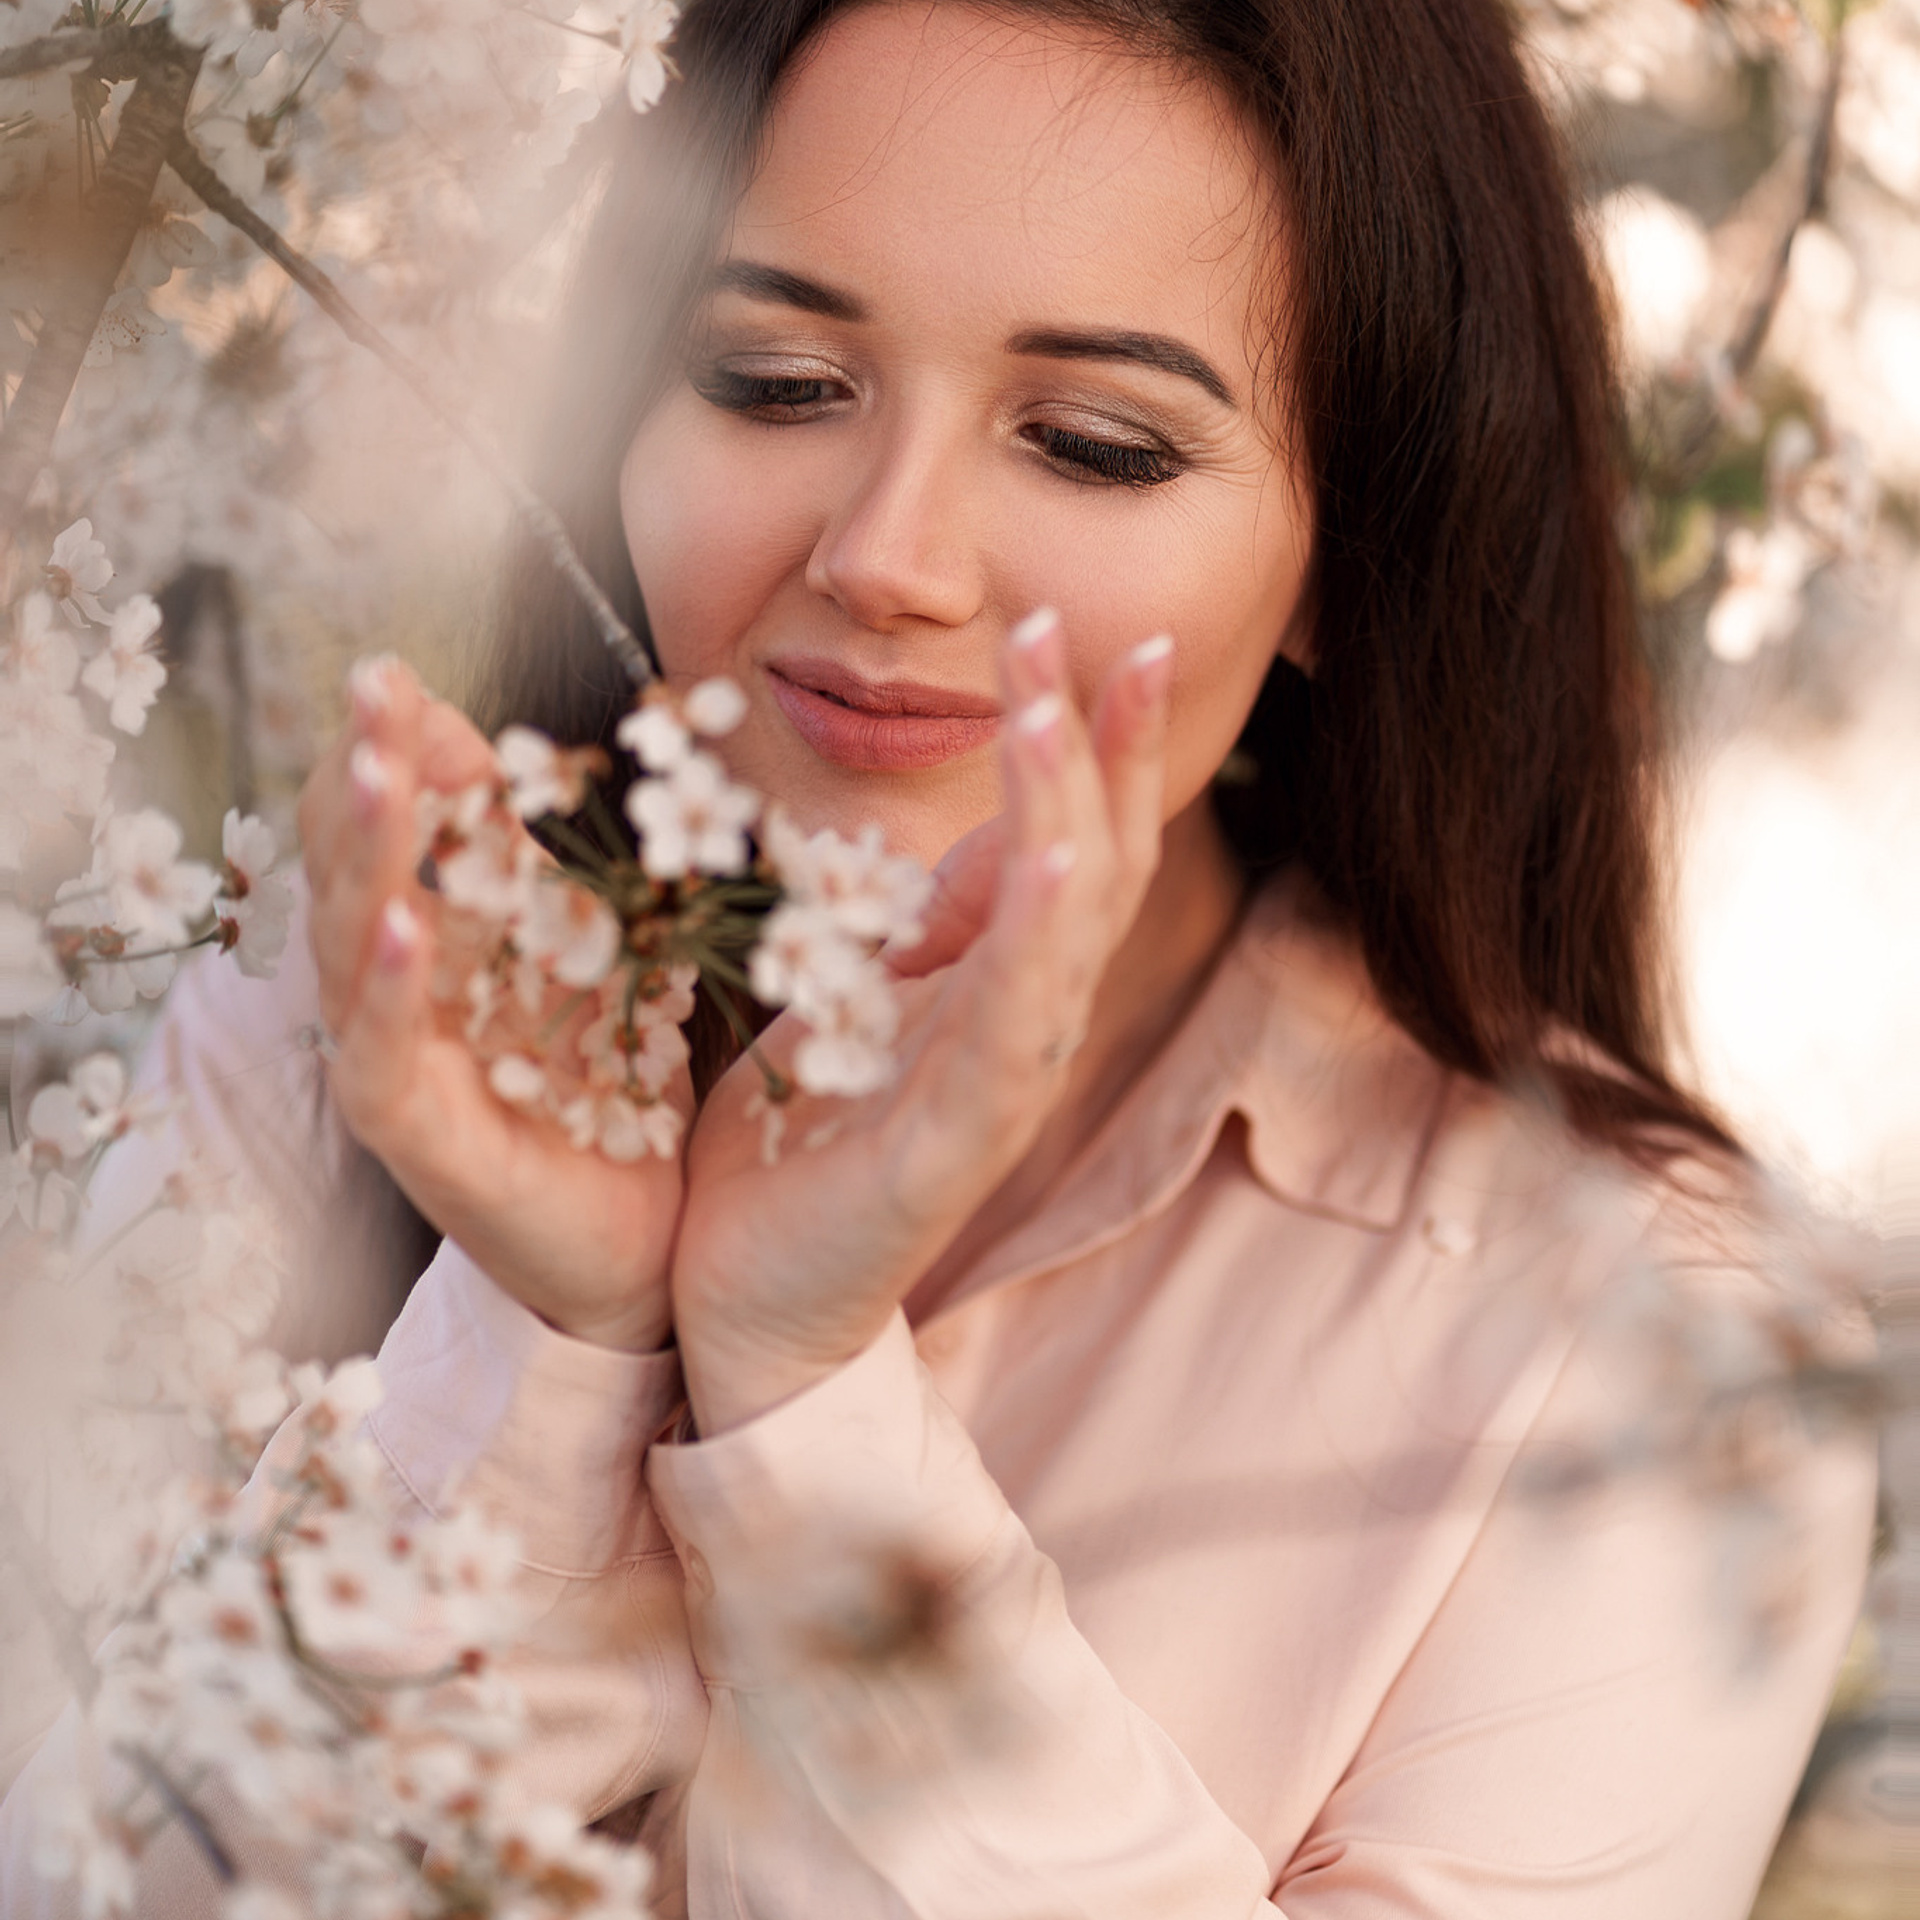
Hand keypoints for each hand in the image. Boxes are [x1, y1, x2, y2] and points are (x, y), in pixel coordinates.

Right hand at [297, 659, 683, 1351]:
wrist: (641, 1233)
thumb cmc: (603, 1089)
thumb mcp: (584, 952)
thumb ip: (539, 866)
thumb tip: (512, 760)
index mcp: (433, 935)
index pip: (393, 821)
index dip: (399, 748)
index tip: (406, 677)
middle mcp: (394, 991)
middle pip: (355, 861)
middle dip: (365, 768)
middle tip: (372, 684)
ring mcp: (394, 1061)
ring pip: (351, 942)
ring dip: (367, 851)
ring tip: (372, 769)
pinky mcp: (416, 1133)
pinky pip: (386, 1052)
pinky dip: (392, 987)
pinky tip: (402, 925)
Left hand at [671, 615, 1173, 1430]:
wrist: (748, 1293)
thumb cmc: (804, 1142)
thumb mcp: (870, 993)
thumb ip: (947, 921)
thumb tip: (1005, 827)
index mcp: (999, 991)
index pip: (1073, 845)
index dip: (1093, 745)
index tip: (1087, 635)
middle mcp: (1023, 1034)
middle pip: (1092, 870)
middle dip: (1094, 747)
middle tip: (1083, 628)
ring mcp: (997, 1094)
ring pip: (1065, 937)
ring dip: (1071, 815)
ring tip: (1066, 709)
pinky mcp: (950, 1153)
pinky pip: (1009, 1037)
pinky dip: (1036, 946)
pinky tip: (1050, 865)